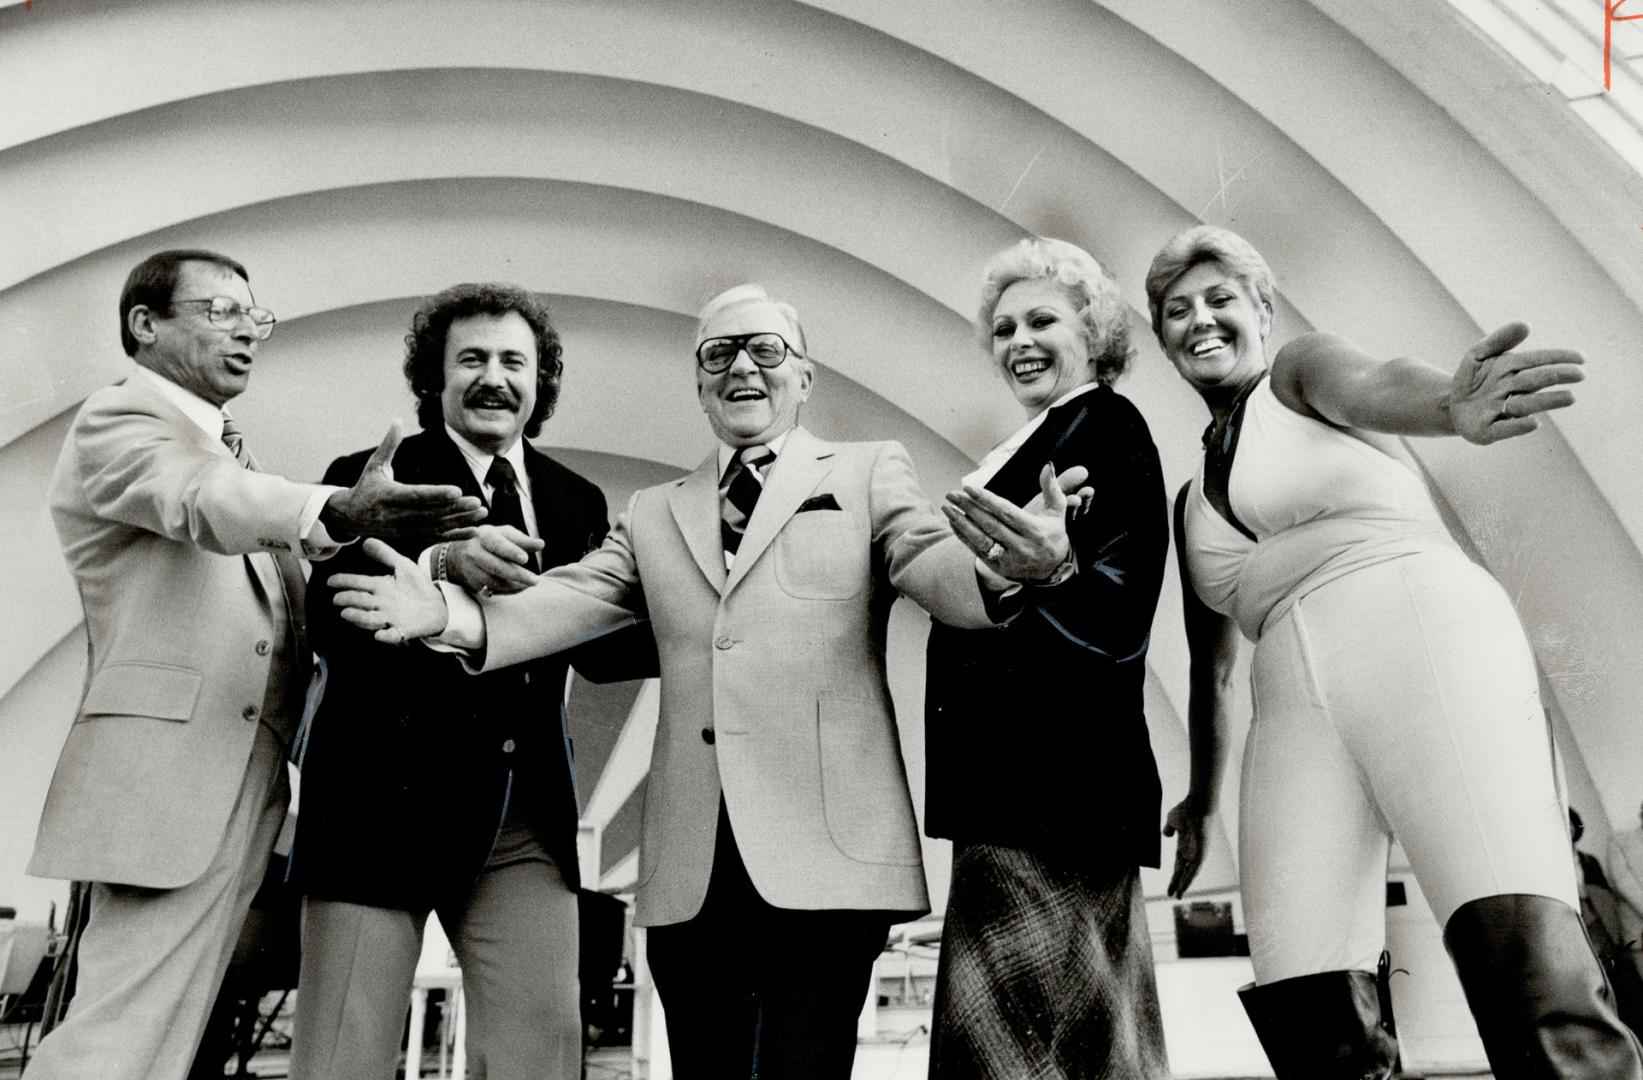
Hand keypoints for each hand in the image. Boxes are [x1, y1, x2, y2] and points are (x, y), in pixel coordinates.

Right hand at [322, 421, 488, 539]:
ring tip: (482, 513)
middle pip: (431, 514)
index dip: (437, 494)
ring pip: (436, 527)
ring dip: (461, 521)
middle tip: (477, 502)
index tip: (457, 490)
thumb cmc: (366, 486)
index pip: (416, 495)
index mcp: (388, 496)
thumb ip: (389, 444)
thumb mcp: (374, 465)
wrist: (352, 517)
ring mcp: (405, 529)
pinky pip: (436, 537)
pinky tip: (474, 530)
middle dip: (455, 509)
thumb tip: (397, 419)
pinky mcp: (411, 536)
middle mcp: (397, 515)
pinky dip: (455, 535)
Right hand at [330, 538, 450, 643]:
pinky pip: (392, 635)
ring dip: (359, 617)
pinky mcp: (402, 630)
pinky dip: (386, 636)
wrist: (437, 605)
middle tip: (337, 599)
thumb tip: (366, 541)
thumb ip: (385, 554)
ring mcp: (390, 618)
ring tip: (346, 613)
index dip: (344, 582)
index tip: (331, 581)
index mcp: (379, 587)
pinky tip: (380, 634)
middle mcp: (381, 604)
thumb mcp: (402, 566)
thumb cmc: (416, 586)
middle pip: (361, 601)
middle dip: (348, 600)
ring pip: (370, 619)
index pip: (358, 583)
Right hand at [438, 525, 544, 594]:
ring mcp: (470, 568)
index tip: (525, 558)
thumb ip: (522, 540)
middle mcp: (474, 552)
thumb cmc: (490, 541)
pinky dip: (507, 591)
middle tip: (535, 581)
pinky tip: (519, 588)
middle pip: (496, 566)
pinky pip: (491, 589)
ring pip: (493, 581)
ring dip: (513, 585)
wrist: (458, 553)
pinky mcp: (471, 582)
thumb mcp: (504, 534)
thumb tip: (541, 544)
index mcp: (484, 536)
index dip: (511, 551)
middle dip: (517, 574)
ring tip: (528, 585)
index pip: (497, 544)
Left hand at [943, 463, 1083, 581]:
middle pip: (991, 525)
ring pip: (981, 540)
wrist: (1053, 569)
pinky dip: (964, 537)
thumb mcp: (1057, 511)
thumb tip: (1048, 464)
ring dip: (962, 523)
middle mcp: (1022, 547)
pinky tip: (953, 523)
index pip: (1007, 513)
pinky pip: (978, 551)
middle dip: (969, 508)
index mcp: (1036, 531)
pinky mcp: (999, 568)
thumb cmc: (1053, 534)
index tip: (969, 488)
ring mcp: (1009, 559)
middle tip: (952, 494)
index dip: (987, 500)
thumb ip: (1052, 488)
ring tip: (947, 508)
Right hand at [1162, 798, 1209, 898]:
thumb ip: (1169, 828)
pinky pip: (1195, 869)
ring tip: (1178, 896)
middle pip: (1184, 872)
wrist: (1196, 804)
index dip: (1173, 876)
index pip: (1178, 865)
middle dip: (1178, 883)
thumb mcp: (1172, 820)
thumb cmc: (1185, 809)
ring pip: (1190, 873)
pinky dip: (1189, 879)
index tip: (1169, 885)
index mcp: (1184, 845)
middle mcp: (1192, 851)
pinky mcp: (1202, 853)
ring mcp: (1198, 853)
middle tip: (1173, 895)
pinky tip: (1183, 887)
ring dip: (1183, 884)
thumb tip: (1166, 835)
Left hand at [1447, 322, 1583, 443]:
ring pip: (1525, 405)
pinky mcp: (1488, 431)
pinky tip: (1533, 423)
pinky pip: (1503, 429)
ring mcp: (1501, 411)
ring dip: (1547, 401)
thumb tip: (1525, 324)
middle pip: (1535, 381)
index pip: (1537, 361)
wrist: (1449, 403)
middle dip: (1556, 377)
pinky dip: (1517, 426)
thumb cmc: (1471, 377)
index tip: (1581, 358)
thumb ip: (1498, 340)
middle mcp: (1511, 391)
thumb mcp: (1478, 354)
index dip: (1558, 358)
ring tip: (1570, 398)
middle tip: (1580, 375)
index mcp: (1512, 370)